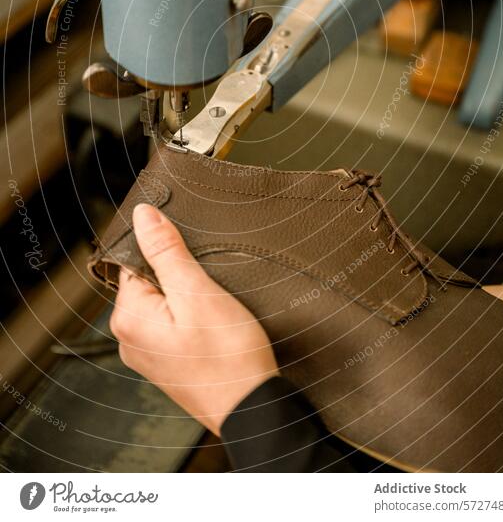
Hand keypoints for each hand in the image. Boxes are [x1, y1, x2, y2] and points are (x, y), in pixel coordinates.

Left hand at [109, 204, 278, 434]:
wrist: (252, 409)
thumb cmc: (228, 358)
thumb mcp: (198, 291)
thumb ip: (166, 251)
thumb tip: (143, 216)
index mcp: (127, 317)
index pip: (135, 260)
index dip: (165, 251)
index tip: (190, 258)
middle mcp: (129, 337)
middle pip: (149, 280)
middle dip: (179, 275)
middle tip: (208, 289)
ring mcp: (147, 353)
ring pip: (163, 301)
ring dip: (188, 296)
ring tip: (213, 310)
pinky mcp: (167, 362)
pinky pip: (172, 323)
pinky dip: (192, 316)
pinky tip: (213, 325)